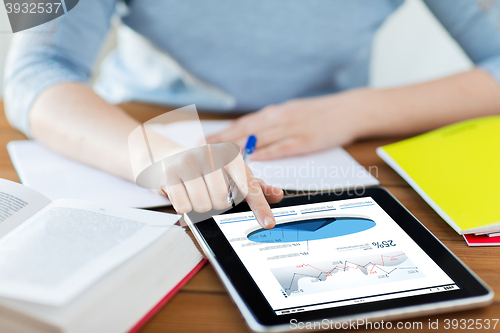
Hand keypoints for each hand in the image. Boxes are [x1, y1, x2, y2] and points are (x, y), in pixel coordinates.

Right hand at [160, 143, 282, 228]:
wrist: (173, 157)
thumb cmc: (209, 168)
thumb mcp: (234, 173)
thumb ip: (255, 187)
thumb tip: (277, 195)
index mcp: (231, 156)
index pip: (248, 187)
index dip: (260, 207)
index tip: (269, 223)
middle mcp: (211, 156)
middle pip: (223, 202)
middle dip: (217, 204)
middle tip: (211, 192)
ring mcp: (189, 163)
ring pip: (203, 205)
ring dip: (201, 205)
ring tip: (197, 190)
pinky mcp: (170, 173)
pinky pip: (183, 206)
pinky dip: (185, 205)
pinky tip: (184, 191)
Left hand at [206, 89, 375, 159]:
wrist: (350, 109)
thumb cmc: (320, 113)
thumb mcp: (293, 111)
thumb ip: (272, 121)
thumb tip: (252, 131)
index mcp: (276, 112)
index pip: (244, 123)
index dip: (223, 132)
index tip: (205, 140)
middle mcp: (280, 118)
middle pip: (246, 131)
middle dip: (223, 141)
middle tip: (203, 150)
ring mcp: (293, 129)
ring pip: (261, 139)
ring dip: (239, 149)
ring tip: (220, 157)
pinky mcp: (306, 141)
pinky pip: (283, 148)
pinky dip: (267, 153)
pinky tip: (254, 160)